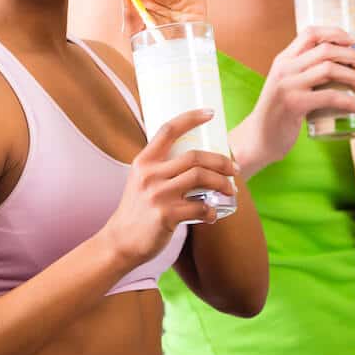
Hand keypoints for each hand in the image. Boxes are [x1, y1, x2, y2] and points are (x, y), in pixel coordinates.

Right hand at [101, 109, 239, 266]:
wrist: (120, 241)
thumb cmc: (137, 210)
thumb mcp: (142, 181)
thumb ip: (161, 168)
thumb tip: (195, 159)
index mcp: (144, 161)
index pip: (168, 130)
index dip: (191, 117)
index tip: (211, 112)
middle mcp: (150, 174)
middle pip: (195, 156)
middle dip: (221, 161)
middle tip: (234, 169)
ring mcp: (158, 195)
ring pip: (201, 178)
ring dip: (222, 183)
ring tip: (230, 190)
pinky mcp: (166, 215)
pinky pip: (199, 207)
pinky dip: (211, 210)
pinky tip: (212, 214)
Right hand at [235, 27, 354, 169]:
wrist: (258, 138)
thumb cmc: (278, 113)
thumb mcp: (285, 84)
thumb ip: (302, 73)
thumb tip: (336, 67)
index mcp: (283, 59)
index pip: (310, 33)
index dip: (335, 33)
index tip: (353, 42)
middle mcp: (284, 68)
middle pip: (325, 49)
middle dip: (352, 56)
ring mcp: (288, 85)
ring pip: (329, 69)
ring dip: (353, 76)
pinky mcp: (294, 104)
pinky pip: (328, 97)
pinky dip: (348, 101)